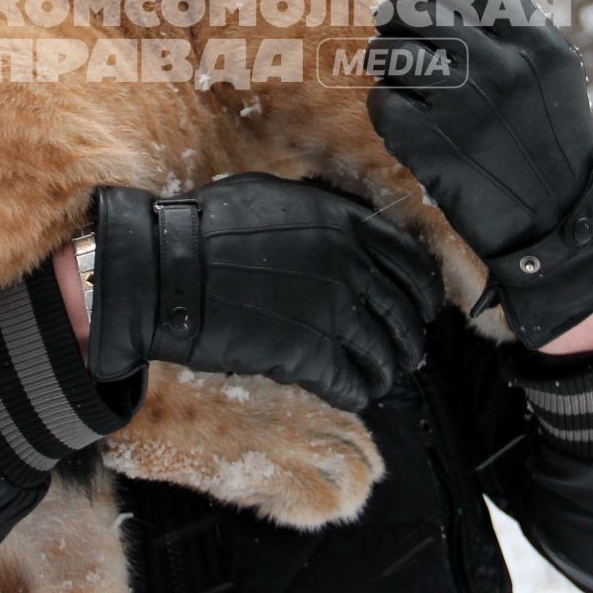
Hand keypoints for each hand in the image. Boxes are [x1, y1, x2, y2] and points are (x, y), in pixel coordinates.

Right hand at [87, 174, 442, 410]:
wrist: (168, 268)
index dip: (423, 291)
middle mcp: (350, 267)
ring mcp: (333, 313)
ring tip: (380, 380)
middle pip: (403, 314)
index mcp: (344, 225)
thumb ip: (318, 216)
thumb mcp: (275, 197)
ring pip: (383, 354)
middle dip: (409, 340)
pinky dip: (358, 393)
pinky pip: (351, 383)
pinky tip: (353, 395)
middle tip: (406, 354)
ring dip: (385, 371)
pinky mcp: (309, 355)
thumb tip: (337, 229)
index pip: (409, 263)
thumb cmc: (207, 227)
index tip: (424, 308)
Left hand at [365, 0, 592, 347]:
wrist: (558, 220)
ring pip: (391, 52)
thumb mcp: (548, 63)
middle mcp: (501, 68)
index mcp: (534, 41)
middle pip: (417, 10)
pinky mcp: (429, 145)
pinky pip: (382, 102)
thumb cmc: (548, 131)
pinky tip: (409, 119)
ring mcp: (463, 107)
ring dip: (386, 58)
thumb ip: (509, 5)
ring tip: (401, 74)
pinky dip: (388, 107)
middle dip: (397, 13)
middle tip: (394, 25)